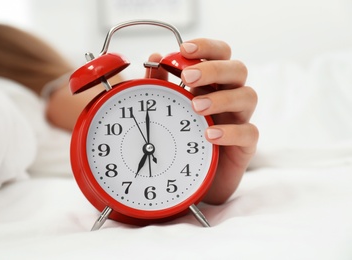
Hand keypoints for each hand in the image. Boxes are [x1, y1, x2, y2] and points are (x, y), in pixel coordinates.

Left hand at [145, 39, 258, 204]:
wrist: (192, 181)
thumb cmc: (182, 140)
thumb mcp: (169, 110)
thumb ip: (162, 85)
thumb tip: (155, 57)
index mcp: (212, 85)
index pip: (219, 55)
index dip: (206, 47)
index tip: (184, 49)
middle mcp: (229, 97)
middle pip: (237, 69)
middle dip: (213, 69)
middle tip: (189, 77)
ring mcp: (240, 120)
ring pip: (248, 96)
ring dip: (222, 98)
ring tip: (196, 107)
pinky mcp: (246, 145)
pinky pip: (249, 132)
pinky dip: (230, 131)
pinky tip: (210, 135)